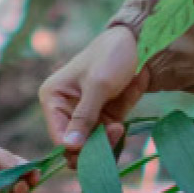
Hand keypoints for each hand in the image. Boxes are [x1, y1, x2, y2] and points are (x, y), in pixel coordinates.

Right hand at [40, 27, 148, 163]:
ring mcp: (86, 117)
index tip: (97, 145)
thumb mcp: (97, 85)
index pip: (58, 137)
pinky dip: (114, 138)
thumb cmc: (111, 57)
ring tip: (118, 128)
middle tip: (111, 133)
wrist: (139, 44)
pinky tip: (121, 125)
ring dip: (106, 143)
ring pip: (91, 147)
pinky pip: (106, 140)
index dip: (75, 148)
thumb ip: (84, 117)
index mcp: (53, 99)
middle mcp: (65, 111)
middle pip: (73, 146)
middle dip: (92, 147)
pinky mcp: (104, 119)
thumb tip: (69, 147)